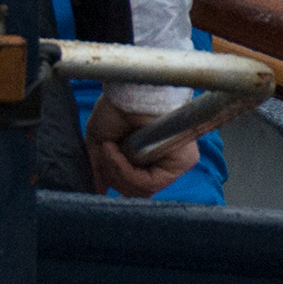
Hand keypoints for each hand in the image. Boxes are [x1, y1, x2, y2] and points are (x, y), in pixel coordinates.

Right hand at [86, 89, 201, 198]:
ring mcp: (178, 162)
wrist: (126, 91)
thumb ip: (102, 169)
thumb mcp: (101, 143)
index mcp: (153, 158)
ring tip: (109, 147)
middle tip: (105, 152)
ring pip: (143, 190)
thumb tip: (100, 190)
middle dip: (115, 175)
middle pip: (140, 192)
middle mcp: (168, 162)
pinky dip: (125, 170)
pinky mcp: (183, 160)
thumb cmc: (115, 109)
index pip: (138, 187)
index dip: (117, 179)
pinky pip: (150, 182)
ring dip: (117, 171)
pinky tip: (116, 150)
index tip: (103, 158)